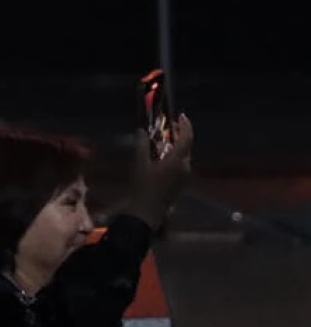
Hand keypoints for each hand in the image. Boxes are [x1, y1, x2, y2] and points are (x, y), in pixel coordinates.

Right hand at [127, 113, 194, 231]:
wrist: (148, 210)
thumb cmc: (143, 186)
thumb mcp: (140, 163)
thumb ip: (142, 145)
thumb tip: (142, 130)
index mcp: (177, 161)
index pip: (187, 138)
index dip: (185, 125)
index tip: (180, 115)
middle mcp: (184, 167)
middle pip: (187, 146)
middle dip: (180, 134)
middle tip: (169, 126)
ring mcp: (184, 175)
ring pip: (184, 155)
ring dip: (176, 145)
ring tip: (163, 140)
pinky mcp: (181, 182)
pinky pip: (181, 163)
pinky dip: (175, 155)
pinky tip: (163, 156)